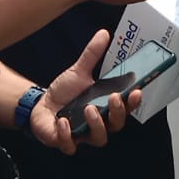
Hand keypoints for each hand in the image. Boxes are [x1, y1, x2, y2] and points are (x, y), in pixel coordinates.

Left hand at [30, 28, 142, 153]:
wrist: (41, 106)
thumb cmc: (66, 93)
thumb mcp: (79, 71)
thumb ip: (92, 54)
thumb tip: (104, 32)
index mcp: (106, 108)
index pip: (126, 108)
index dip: (133, 102)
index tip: (137, 91)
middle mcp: (99, 124)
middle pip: (117, 125)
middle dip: (117, 113)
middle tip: (113, 98)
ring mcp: (83, 135)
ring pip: (99, 138)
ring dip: (96, 124)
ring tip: (89, 108)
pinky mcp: (65, 142)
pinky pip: (70, 146)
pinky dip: (67, 135)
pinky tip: (63, 121)